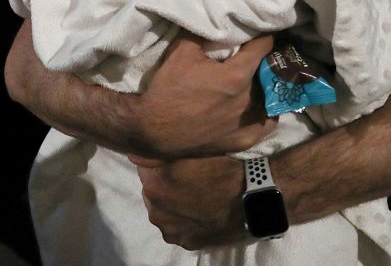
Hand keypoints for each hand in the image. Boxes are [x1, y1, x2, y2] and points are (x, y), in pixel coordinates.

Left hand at [131, 154, 246, 249]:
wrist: (254, 198)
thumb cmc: (225, 168)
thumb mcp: (193, 149)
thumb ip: (160, 150)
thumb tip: (136, 151)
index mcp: (154, 183)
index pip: (143, 165)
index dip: (158, 160)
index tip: (174, 158)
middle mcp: (155, 210)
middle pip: (152, 190)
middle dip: (163, 183)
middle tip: (189, 176)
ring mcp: (170, 229)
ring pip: (164, 210)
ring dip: (172, 202)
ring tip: (196, 195)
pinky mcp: (186, 242)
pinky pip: (178, 226)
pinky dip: (185, 219)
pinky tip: (200, 210)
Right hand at [135, 33, 276, 158]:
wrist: (153, 130)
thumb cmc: (168, 88)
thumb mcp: (182, 51)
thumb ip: (204, 32)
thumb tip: (219, 19)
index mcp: (238, 75)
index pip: (264, 46)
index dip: (262, 36)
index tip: (259, 32)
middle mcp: (249, 100)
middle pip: (268, 73)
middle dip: (264, 61)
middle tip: (257, 55)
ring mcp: (247, 124)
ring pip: (271, 99)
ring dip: (266, 87)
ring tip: (258, 79)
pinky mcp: (243, 141)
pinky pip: (266, 124)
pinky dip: (265, 112)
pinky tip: (259, 105)